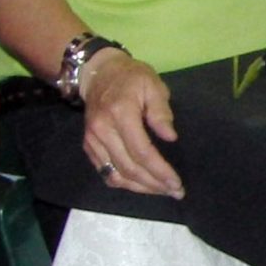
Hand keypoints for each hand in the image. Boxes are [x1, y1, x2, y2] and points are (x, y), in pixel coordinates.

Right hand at [80, 51, 185, 198]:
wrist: (98, 73)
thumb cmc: (132, 77)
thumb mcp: (153, 85)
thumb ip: (161, 112)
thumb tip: (170, 137)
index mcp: (121, 113)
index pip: (141, 151)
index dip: (159, 170)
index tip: (176, 182)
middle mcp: (102, 130)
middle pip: (129, 167)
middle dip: (154, 184)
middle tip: (175, 191)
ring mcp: (92, 140)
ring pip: (115, 175)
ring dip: (140, 188)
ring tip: (161, 191)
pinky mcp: (88, 146)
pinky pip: (105, 172)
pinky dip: (123, 182)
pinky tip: (141, 185)